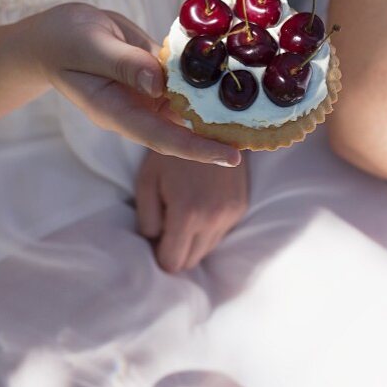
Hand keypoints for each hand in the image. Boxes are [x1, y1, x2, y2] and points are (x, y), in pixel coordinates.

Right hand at [26, 2, 240, 166]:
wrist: (54, 35)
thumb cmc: (63, 41)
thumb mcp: (90, 45)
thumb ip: (124, 63)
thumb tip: (160, 82)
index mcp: (118, 111)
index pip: (163, 138)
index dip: (198, 149)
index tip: (232, 157)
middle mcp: (137, 107)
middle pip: (184, 127)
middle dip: (220, 132)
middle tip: (265, 132)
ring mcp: (146, 90)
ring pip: (188, 102)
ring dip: (219, 103)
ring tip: (261, 102)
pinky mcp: (153, 71)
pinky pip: (183, 76)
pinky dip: (206, 73)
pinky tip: (235, 66)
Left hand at [135, 150, 249, 271]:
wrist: (209, 123)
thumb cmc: (170, 152)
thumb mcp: (146, 182)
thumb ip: (146, 220)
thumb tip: (154, 244)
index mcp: (187, 214)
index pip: (172, 262)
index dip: (159, 254)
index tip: (156, 237)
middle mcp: (213, 219)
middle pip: (190, 261)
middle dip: (176, 249)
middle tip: (167, 223)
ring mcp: (230, 214)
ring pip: (206, 249)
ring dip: (193, 240)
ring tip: (184, 210)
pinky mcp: (240, 207)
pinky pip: (220, 233)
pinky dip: (208, 227)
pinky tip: (200, 201)